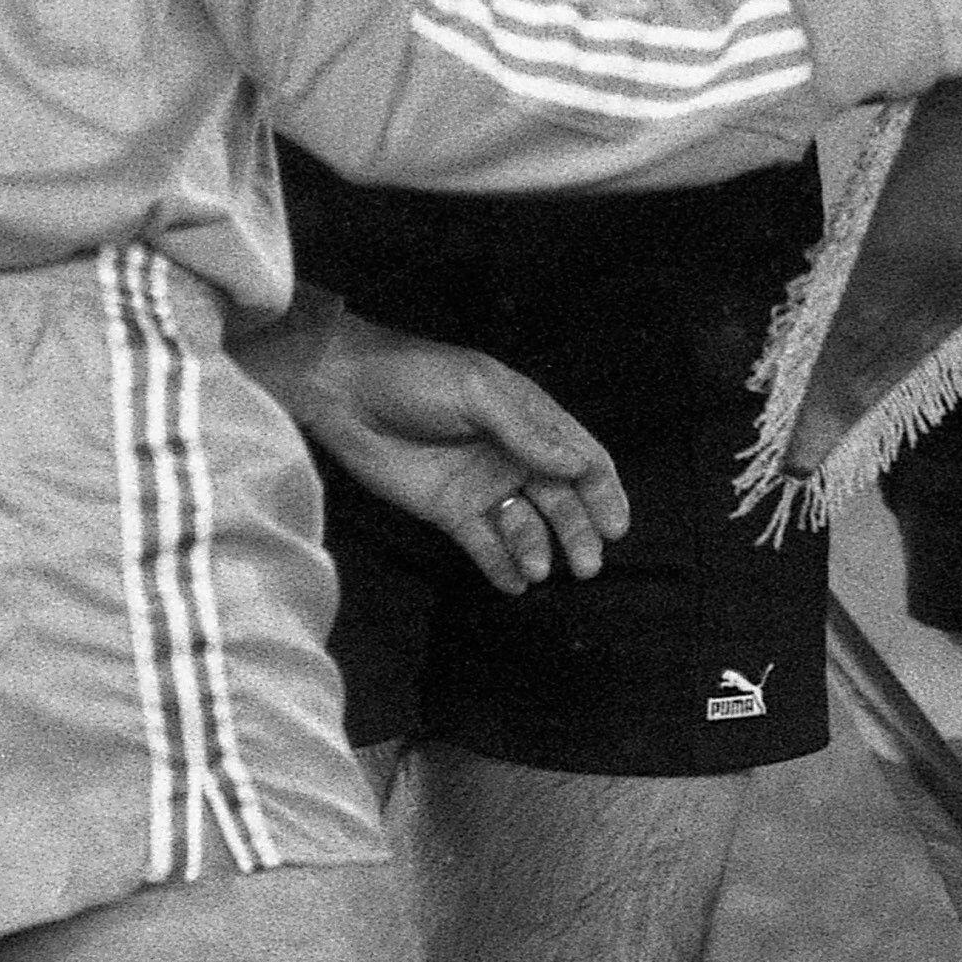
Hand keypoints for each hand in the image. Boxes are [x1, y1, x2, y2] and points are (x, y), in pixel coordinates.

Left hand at [239, 299, 628, 593]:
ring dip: (540, 549)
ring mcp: (482, 484)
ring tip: (542, 571)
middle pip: (561, 498)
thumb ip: (527, 431)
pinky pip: (485, 543)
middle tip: (588, 565)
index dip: (603, 490)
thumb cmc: (417, 378)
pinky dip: (503, 565)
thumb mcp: (478, 392)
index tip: (616, 525)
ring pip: (527, 525)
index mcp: (529, 418)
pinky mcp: (450, 510)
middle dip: (579, 531)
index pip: (581, 457)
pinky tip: (515, 583)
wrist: (345, 392)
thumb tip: (578, 465)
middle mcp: (513, 454)